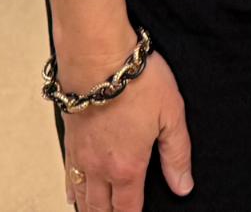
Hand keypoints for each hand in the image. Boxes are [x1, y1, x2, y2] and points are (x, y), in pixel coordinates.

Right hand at [58, 48, 192, 211]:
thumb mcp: (171, 115)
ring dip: (89, 209)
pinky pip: (68, 174)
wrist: (96, 54)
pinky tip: (72, 194)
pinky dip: (71, 190)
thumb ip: (177, 155)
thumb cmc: (136, 80)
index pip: (128, 209)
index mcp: (127, 167)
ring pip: (82, 195)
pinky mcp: (69, 137)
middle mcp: (99, 168)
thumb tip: (183, 187)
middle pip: (101, 208)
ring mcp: (80, 154)